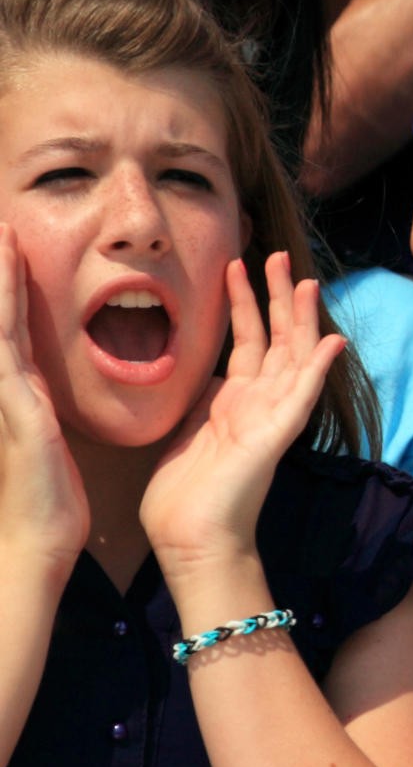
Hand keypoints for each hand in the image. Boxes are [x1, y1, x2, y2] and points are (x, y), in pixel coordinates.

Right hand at [0, 226, 87, 584]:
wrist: (39, 541)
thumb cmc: (52, 498)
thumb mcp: (53, 440)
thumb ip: (45, 411)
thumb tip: (49, 397)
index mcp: (24, 390)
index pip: (16, 326)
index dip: (14, 286)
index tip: (15, 244)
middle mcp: (9, 386)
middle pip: (0, 315)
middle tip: (0, 224)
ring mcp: (7, 395)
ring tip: (0, 235)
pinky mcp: (18, 410)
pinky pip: (7, 353)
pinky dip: (4, 317)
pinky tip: (3, 289)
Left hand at [139, 254, 341, 587]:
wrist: (192, 540)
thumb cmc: (182, 497)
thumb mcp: (181, 432)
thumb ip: (196, 401)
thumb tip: (200, 374)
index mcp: (235, 403)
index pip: (247, 342)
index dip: (243, 304)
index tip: (237, 267)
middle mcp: (259, 405)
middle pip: (276, 340)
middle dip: (276, 297)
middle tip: (277, 255)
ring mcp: (272, 419)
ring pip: (294, 357)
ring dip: (300, 318)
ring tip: (304, 279)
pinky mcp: (276, 436)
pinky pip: (302, 394)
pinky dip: (318, 366)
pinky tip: (332, 340)